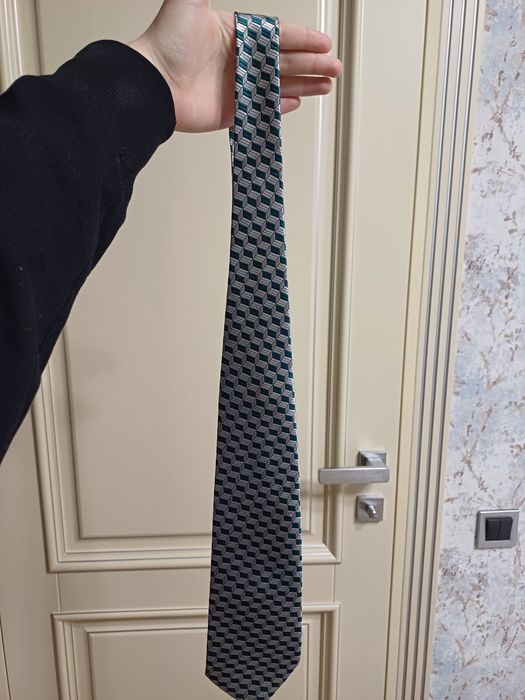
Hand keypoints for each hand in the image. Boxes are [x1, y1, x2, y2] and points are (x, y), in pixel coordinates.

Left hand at [129, 0, 341, 132]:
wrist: (152, 84)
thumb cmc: (166, 42)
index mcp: (233, 34)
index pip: (277, 35)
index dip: (303, 39)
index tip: (323, 43)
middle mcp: (236, 61)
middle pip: (284, 61)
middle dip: (312, 64)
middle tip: (333, 67)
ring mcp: (234, 88)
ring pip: (278, 86)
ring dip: (304, 85)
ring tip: (326, 86)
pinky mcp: (230, 113)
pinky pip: (262, 110)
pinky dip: (280, 107)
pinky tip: (297, 103)